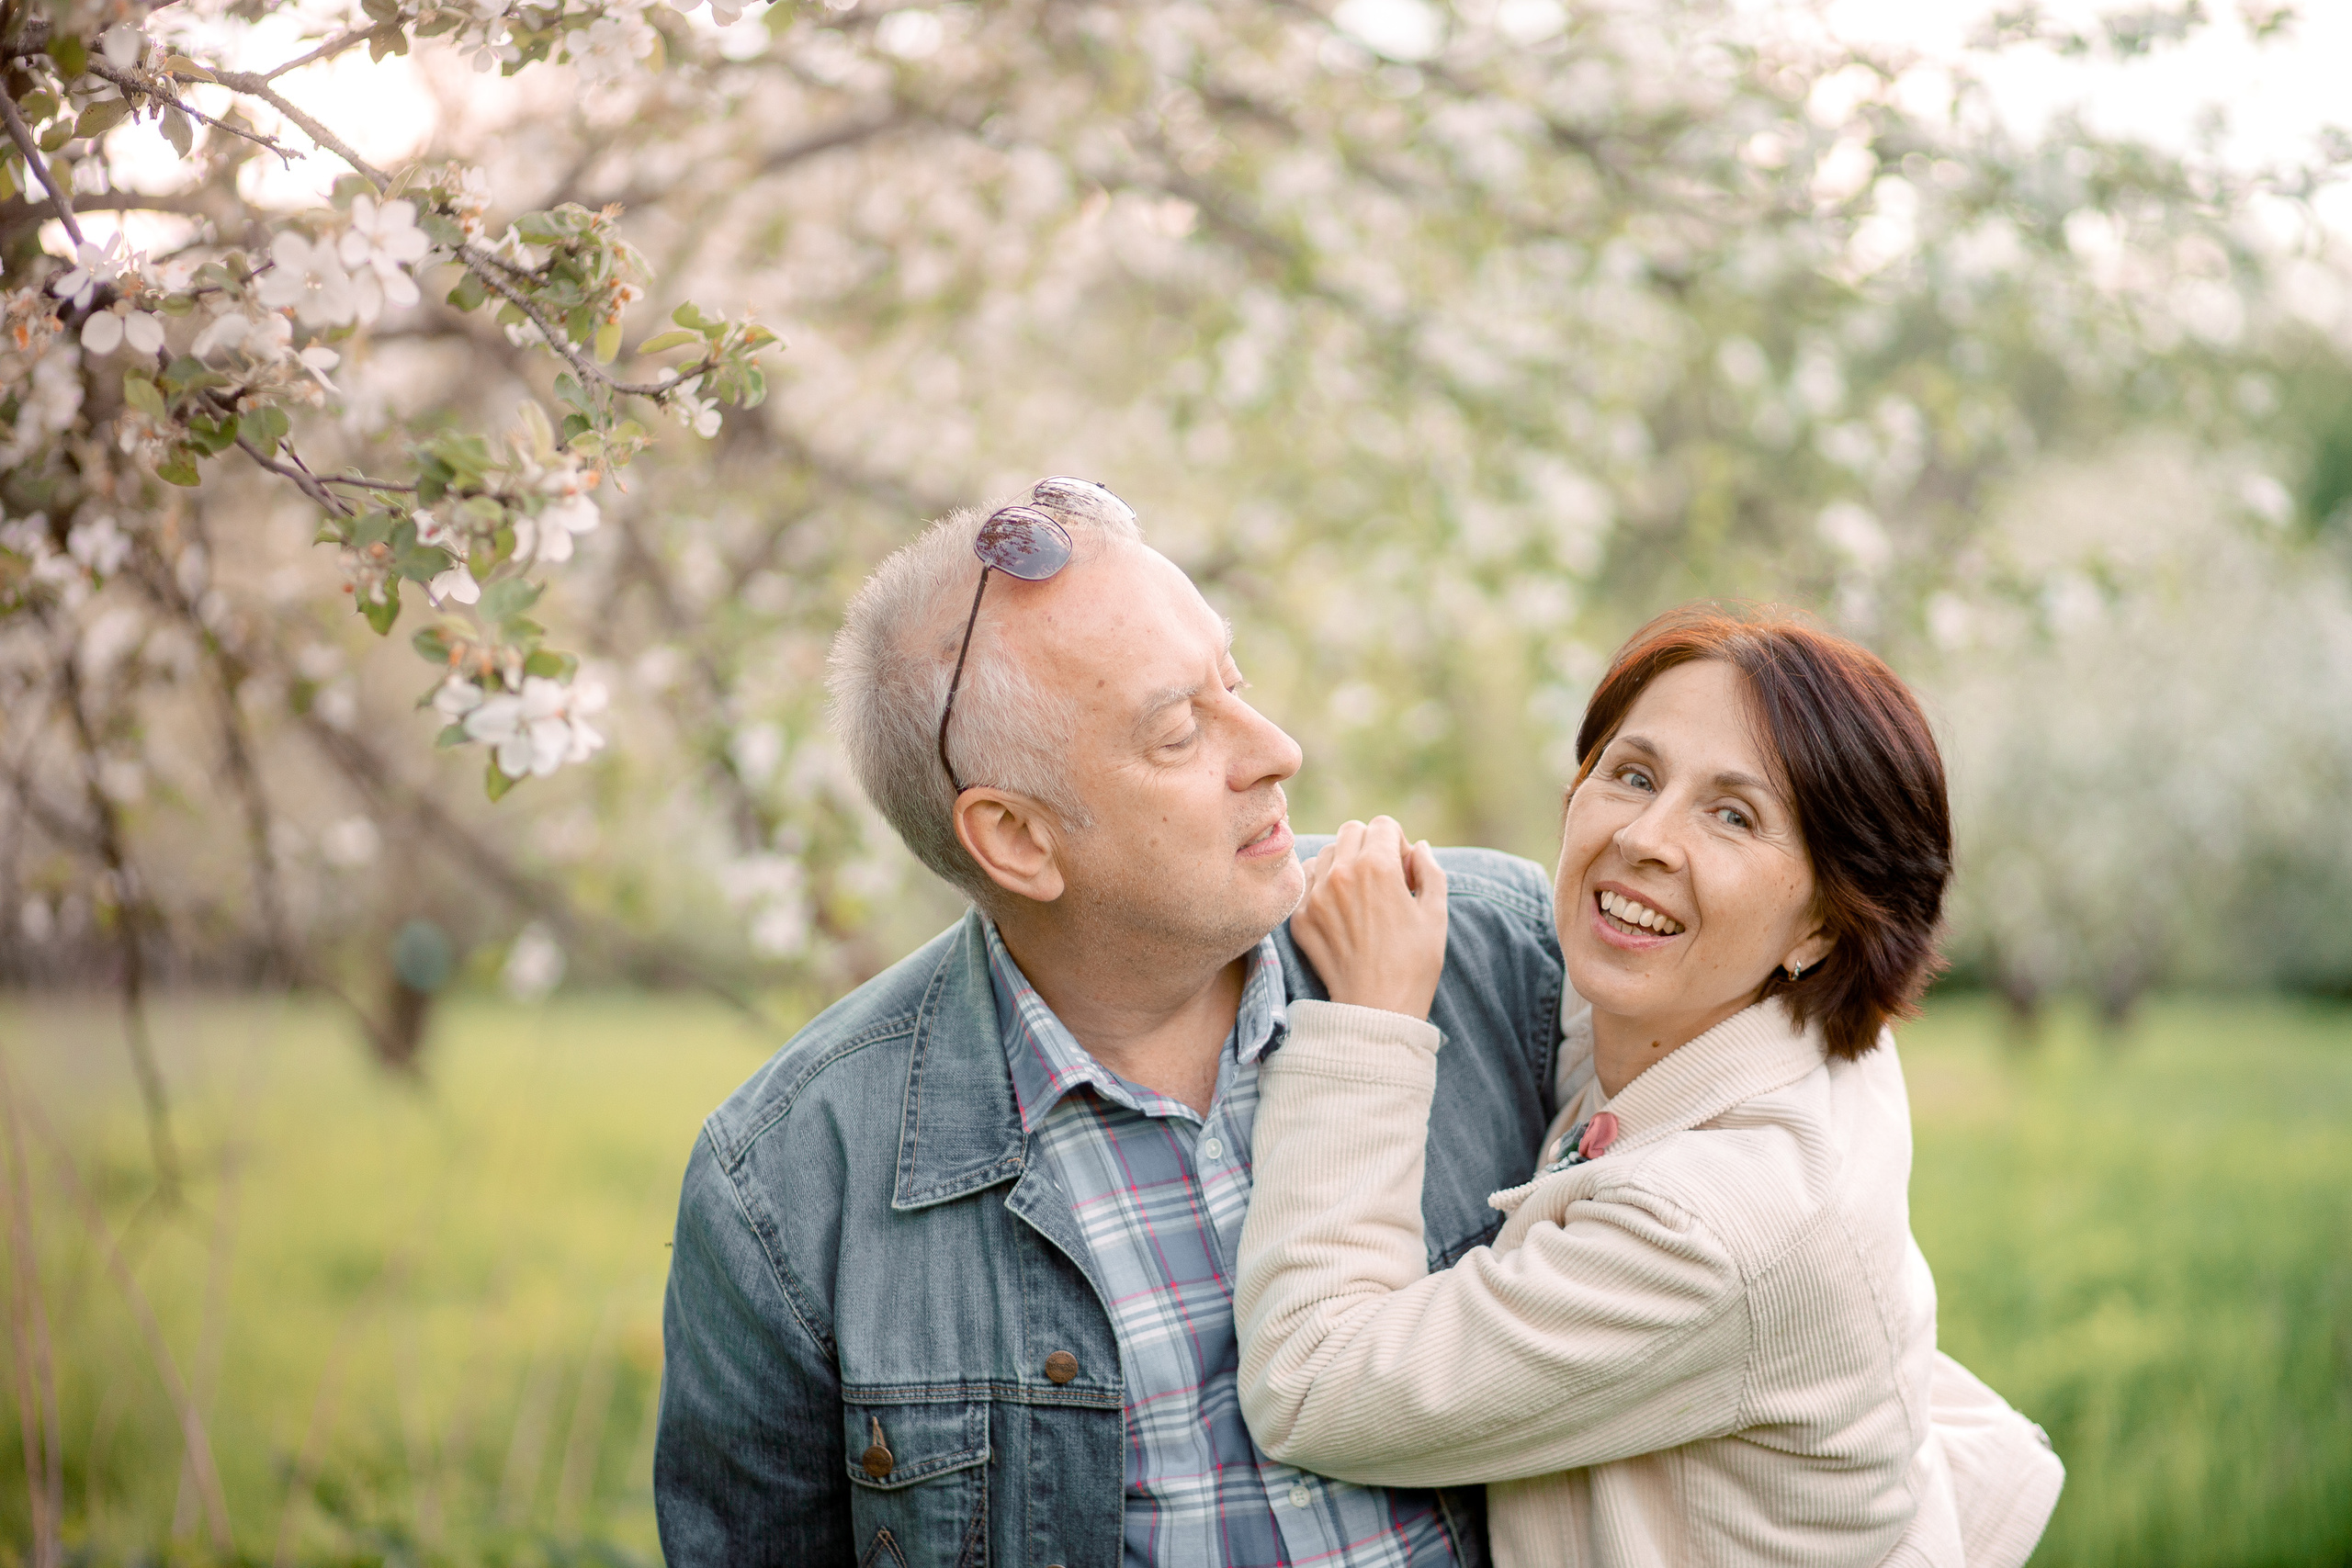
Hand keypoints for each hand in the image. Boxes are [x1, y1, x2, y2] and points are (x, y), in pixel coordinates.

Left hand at [1289, 817, 1449, 1018]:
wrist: (1377, 1009)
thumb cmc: (1414, 964)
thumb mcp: (1436, 914)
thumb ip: (1430, 870)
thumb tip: (1419, 847)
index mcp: (1378, 866)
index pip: (1383, 825)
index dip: (1399, 845)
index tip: (1405, 872)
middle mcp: (1341, 873)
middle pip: (1352, 831)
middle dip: (1370, 846)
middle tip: (1383, 879)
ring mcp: (1316, 895)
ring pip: (1327, 852)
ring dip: (1344, 863)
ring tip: (1361, 897)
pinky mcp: (1301, 917)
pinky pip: (1308, 881)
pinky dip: (1323, 886)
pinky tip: (1342, 912)